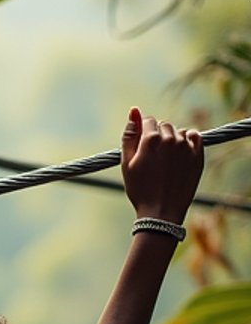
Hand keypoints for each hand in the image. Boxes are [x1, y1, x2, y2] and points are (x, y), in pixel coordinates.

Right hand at [120, 107, 203, 223]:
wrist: (162, 213)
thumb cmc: (140, 190)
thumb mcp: (126, 164)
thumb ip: (129, 135)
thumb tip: (134, 110)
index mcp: (151, 139)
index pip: (148, 121)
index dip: (143, 135)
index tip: (143, 150)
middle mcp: (170, 138)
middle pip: (164, 125)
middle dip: (158, 136)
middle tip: (154, 159)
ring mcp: (186, 146)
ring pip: (178, 132)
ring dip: (173, 140)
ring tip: (167, 162)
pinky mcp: (198, 154)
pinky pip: (195, 136)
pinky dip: (188, 141)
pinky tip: (180, 156)